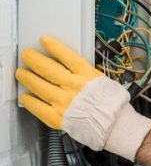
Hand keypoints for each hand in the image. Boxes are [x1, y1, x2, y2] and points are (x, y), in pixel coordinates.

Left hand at [15, 36, 150, 161]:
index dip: (54, 47)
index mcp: (87, 76)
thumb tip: (70, 67)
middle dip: (34, 59)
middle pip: (49, 69)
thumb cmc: (111, 104)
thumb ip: (84, 74)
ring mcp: (64, 102)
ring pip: (40, 86)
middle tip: (27, 54)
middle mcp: (74, 87)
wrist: (113, 125)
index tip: (44, 40)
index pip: (67, 57)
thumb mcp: (101, 80)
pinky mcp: (57, 117)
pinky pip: (38, 107)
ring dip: (28, 77)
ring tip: (21, 72)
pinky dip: (30, 101)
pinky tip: (25, 96)